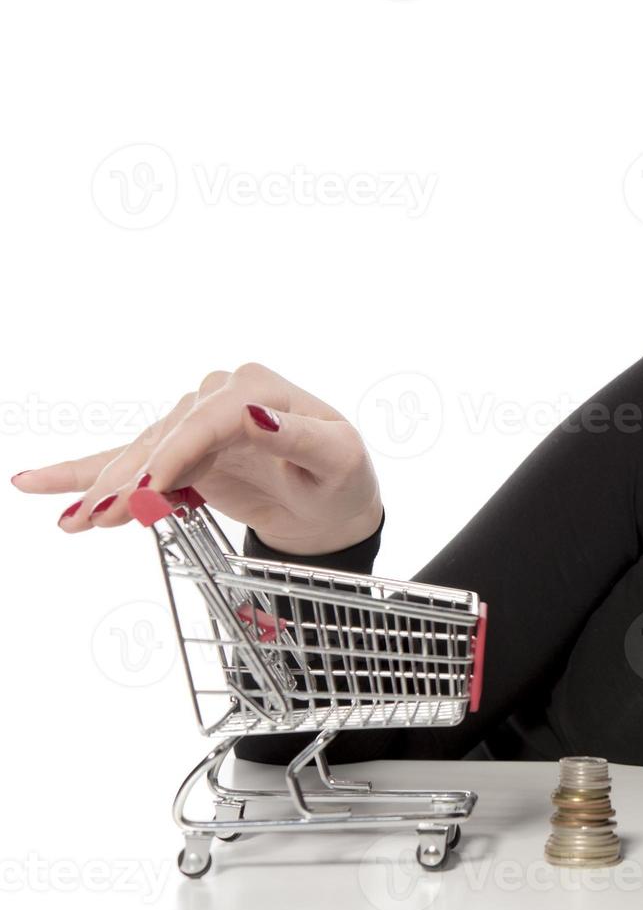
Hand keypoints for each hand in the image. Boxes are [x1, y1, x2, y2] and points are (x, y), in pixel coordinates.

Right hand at [10, 362, 382, 554]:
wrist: (334, 502)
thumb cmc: (341, 477)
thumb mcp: (337, 458)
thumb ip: (297, 435)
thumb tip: (254, 412)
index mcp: (261, 388)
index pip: (211, 419)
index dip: (177, 454)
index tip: (150, 489)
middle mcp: (222, 395)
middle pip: (167, 438)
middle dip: (132, 479)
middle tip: (98, 517)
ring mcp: (195, 421)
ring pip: (142, 455)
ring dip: (103, 487)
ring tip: (72, 521)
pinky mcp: (178, 450)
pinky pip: (125, 459)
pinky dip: (82, 473)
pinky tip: (33, 483)